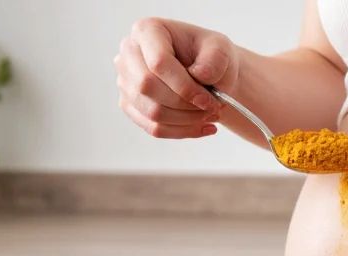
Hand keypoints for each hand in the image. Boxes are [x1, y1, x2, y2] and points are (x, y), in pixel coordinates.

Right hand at [115, 18, 234, 138]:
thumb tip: (198, 75)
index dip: (185, 87)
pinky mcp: (131, 105)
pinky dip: (182, 132)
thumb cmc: (210, 57)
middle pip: (148, 88)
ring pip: (152, 112)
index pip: (158, 63)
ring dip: (186, 121)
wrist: (208, 73)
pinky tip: (203, 127)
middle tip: (213, 109)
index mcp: (146, 31)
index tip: (210, 100)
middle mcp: (128, 54)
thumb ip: (214, 60)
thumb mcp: (221, 49)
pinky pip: (153, 128)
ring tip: (211, 117)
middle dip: (186, 105)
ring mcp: (126, 81)